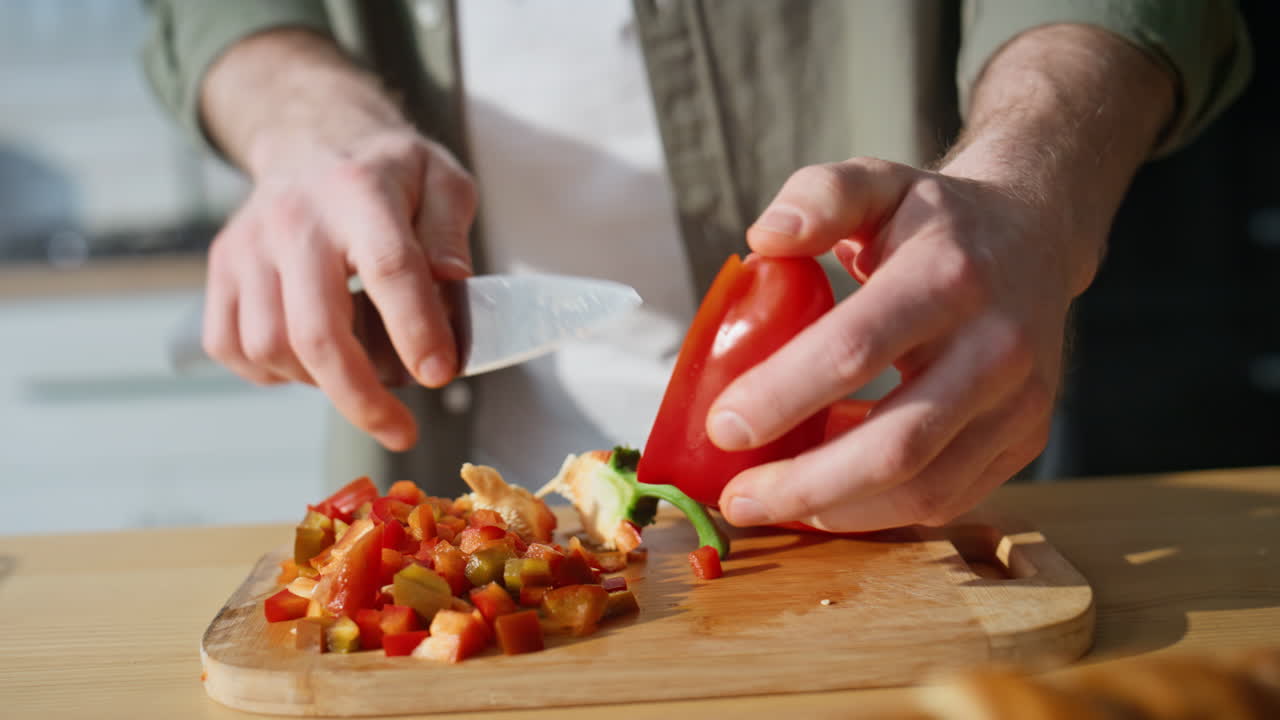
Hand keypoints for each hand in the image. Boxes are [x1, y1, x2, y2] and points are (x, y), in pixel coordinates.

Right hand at [198, 31, 477, 450]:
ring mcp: (248, 245)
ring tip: (358, 378)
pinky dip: (272, 372)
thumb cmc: (385, 171)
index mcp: (359, 192)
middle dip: (361, 396)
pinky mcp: (221, 268)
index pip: (387, 268)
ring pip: (270, 348)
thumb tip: (451, 281)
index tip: (440, 373)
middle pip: (316, 331)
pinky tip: (310, 362)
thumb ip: (450, 229)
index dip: (415, 328)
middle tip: (399, 429)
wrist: (311, 139)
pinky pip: (232, 347)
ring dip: (319, 384)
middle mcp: (293, 219)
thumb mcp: (440, 178)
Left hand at [707, 158, 1066, 530]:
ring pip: (926, 489)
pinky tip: (825, 496)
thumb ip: (818, 196)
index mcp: (948, 275)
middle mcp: (996, 345)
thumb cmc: (935, 218)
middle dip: (804, 484)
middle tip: (736, 498)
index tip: (721, 426)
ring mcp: (1021, 401)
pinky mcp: (1026, 439)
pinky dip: (879, 510)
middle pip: (896, 445)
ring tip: (770, 504)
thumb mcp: (877, 181)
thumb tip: (763, 239)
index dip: (782, 396)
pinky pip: (948, 498)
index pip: (855, 349)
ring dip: (837, 511)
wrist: (1036, 236)